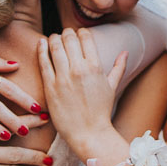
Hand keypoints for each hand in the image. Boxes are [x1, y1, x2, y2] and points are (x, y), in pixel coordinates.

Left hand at [38, 29, 126, 159]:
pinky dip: (41, 49)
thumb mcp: (112, 87)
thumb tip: (125, 52)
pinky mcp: (50, 86)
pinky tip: (41, 43)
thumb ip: (118, 67)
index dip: (80, 32)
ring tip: (53, 38)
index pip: (85, 37)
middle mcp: (79, 69)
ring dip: (54, 38)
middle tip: (64, 34)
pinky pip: (44, 62)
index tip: (77, 34)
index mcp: (95, 67)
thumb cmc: (101, 111)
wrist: (89, 133)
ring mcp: (63, 77)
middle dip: (66, 33)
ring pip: (55, 46)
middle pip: (69, 39)